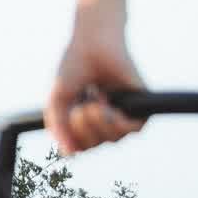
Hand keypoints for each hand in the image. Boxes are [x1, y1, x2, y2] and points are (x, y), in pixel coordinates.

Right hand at [45, 17, 144, 153]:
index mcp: (86, 119)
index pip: (81, 147)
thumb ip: (58, 128)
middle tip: (80, 107)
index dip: (72, 140)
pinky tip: (106, 105)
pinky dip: (116, 122)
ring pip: (113, 140)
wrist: (92, 42)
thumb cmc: (74, 66)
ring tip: (92, 103)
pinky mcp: (140, 105)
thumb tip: (68, 155)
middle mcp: (106, 119)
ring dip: (98, 124)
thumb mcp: (57, 100)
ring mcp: (123, 113)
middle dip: (83, 130)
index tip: (67, 118)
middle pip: (95, 146)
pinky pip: (133, 130)